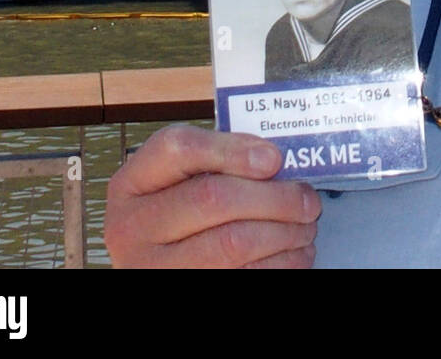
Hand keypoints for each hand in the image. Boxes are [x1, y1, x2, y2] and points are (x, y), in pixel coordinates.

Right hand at [105, 125, 320, 267]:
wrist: (153, 271)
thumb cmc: (176, 216)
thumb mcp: (179, 181)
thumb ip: (218, 162)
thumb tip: (274, 160)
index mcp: (132, 184)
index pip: (177, 149)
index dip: (231, 149)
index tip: (274, 158)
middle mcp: (132, 227)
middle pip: (214, 198)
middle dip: (274, 197)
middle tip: (307, 200)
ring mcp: (153, 268)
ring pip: (233, 244)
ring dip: (284, 234)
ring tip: (305, 226)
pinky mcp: (186, 291)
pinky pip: (244, 277)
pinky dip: (281, 264)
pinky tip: (294, 254)